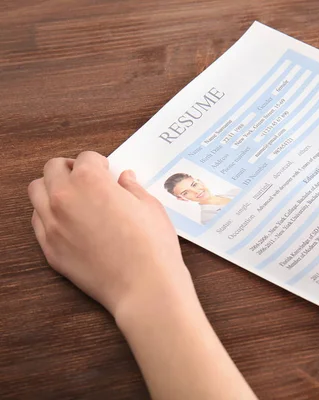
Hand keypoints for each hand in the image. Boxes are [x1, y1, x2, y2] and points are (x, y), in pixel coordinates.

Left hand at [28, 151, 190, 315]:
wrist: (143, 285)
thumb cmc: (152, 246)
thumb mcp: (150, 207)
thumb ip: (132, 188)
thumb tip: (125, 180)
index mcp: (91, 181)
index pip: (86, 158)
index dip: (100, 163)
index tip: (107, 171)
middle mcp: (64, 197)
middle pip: (53, 168)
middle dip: (71, 169)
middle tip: (87, 179)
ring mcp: (52, 223)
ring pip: (37, 191)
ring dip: (53, 187)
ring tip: (73, 197)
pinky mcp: (49, 247)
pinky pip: (38, 220)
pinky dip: (49, 214)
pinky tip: (69, 221)